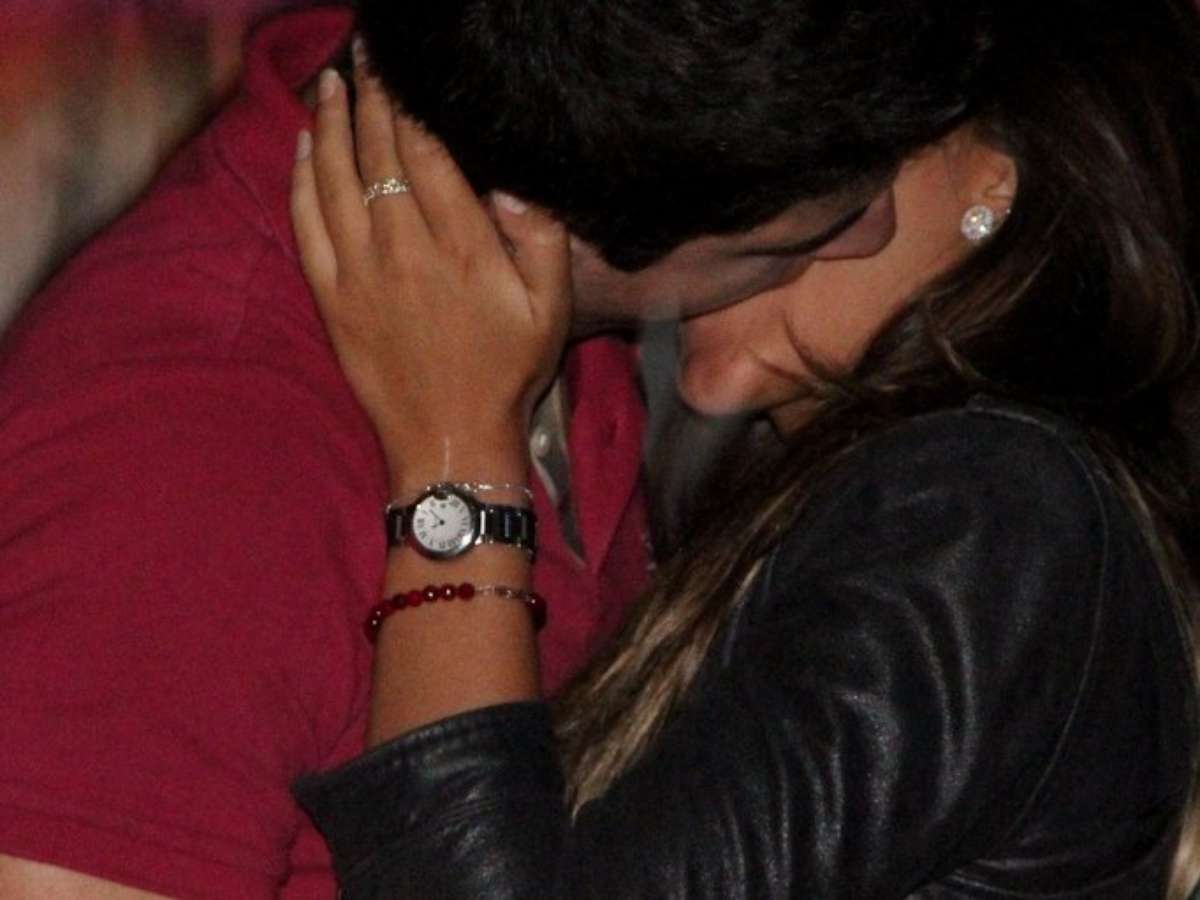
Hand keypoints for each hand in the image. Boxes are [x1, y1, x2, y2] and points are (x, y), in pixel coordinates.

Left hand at [290, 55, 571, 481]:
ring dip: (328, 125)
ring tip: (330, 84)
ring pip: (333, 180)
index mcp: (462, 248)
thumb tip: (506, 182)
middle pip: (376, 154)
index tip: (401, 68)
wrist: (449, 440)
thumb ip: (540, 237)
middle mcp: (403, 251)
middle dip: (368, 98)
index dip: (409, 103)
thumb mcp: (551, 309)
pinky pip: (305, 225)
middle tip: (364, 59)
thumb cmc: (506, 373)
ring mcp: (358, 274)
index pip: (427, 152)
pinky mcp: (330, 299)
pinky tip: (302, 148)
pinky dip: (300, 180)